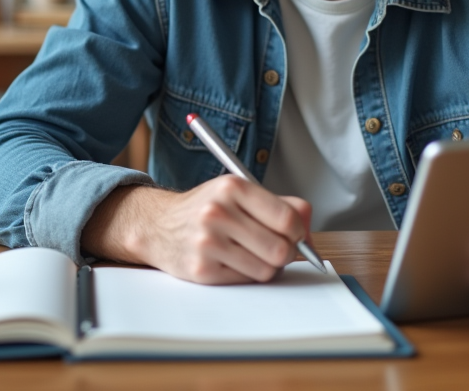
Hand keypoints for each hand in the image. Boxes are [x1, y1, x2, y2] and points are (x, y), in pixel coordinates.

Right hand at [82, 176, 312, 283]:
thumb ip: (282, 206)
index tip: (296, 235)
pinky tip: (231, 261)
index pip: (288, 219)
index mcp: (232, 187)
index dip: (299, 232)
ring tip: (250, 253)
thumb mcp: (240, 193)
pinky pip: (246, 281)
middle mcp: (218, 212)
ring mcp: (208, 242)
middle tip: (274, 248)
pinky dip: (246, 275)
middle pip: (281, 249)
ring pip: (266, 269)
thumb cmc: (207, 209)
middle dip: (285, 253)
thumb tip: (310, 235)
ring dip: (265, 266)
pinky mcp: (202, 269)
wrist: (158, 225)